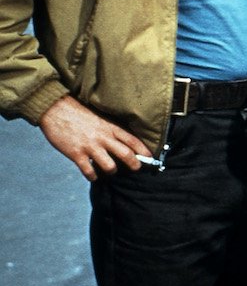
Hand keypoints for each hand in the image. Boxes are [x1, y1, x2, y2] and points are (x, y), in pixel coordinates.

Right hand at [38, 96, 152, 181]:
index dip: (144, 150)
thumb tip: (121, 140)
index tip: (150, 157)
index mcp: (110, 127)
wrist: (57, 109)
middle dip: (135, 164)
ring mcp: (90, 146)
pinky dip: (92, 176)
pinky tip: (93, 175)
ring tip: (110, 171)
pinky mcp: (76, 154)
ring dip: (112, 171)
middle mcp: (103, 137)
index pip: (133, 140)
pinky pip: (88, 170)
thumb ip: (110, 129)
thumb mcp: (101, 118)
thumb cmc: (79, 113)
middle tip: (137, 168)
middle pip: (126, 154)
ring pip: (110, 166)